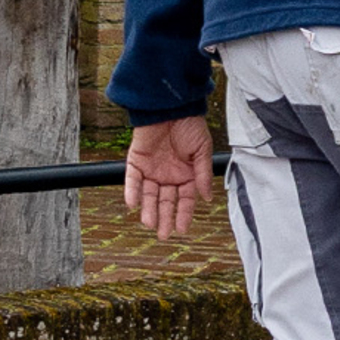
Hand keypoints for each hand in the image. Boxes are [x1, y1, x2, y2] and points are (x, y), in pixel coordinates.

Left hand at [124, 116, 212, 239]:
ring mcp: (152, 169)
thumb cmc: (190, 125)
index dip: (184, 214)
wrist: (171, 105)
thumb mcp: (202, 150)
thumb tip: (208, 198)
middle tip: (163, 234)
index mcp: (186, 174)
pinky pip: (132, 179)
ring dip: (148, 209)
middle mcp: (168, 175)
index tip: (182, 229)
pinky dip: (132, 191)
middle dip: (164, 218)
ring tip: (149, 223)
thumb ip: (202, 174)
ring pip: (149, 194)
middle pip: (165, 202)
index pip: (185, 200)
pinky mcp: (136, 160)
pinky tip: (133, 204)